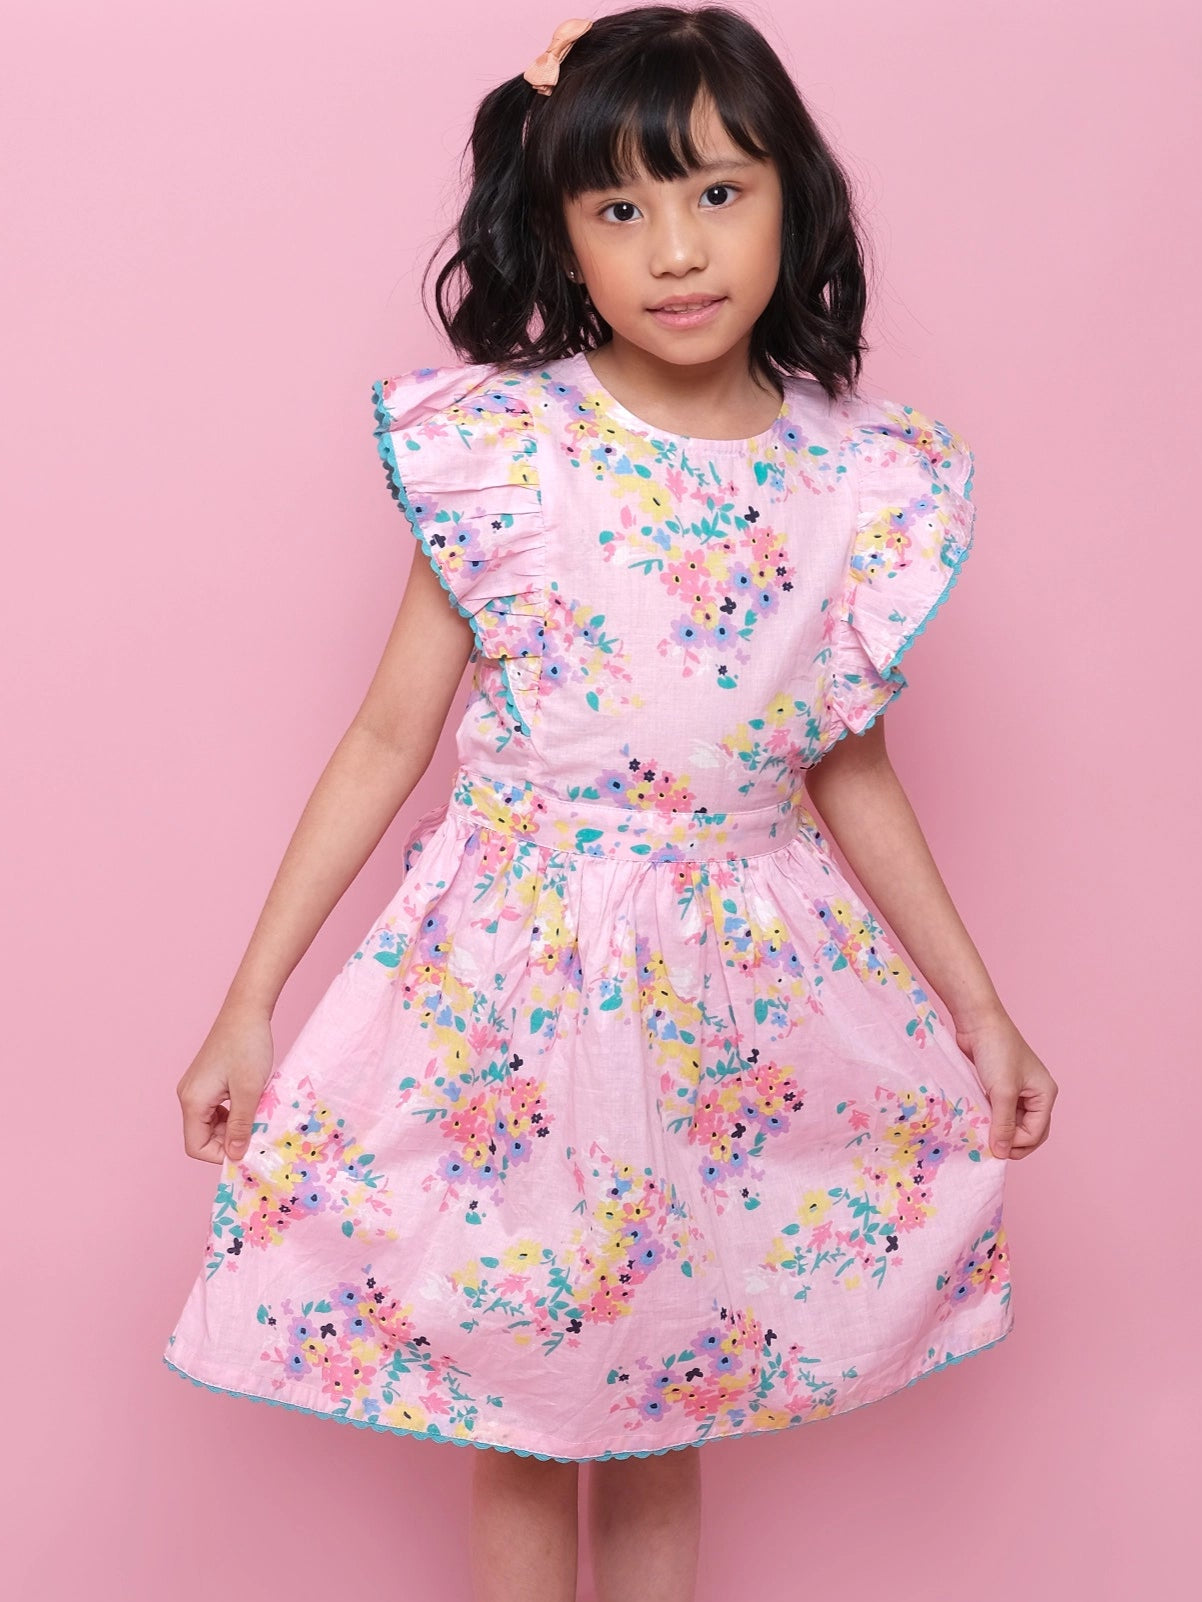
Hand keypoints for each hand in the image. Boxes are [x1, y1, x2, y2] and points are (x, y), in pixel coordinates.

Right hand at [176, 1000, 274, 1164]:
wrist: (246, 1011)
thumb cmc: (248, 1046)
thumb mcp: (249, 1091)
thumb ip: (240, 1125)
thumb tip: (235, 1156)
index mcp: (192, 1101)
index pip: (196, 1147)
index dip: (220, 1155)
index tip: (248, 1151)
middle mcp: (188, 1096)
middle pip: (203, 1136)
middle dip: (229, 1140)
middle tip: (258, 1134)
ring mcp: (196, 1088)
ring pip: (211, 1123)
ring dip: (234, 1126)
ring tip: (258, 1117)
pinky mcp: (206, 1080)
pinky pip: (216, 1109)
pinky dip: (233, 1113)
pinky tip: (252, 1104)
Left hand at [954, 1010, 1057, 1160]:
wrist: (978, 1022)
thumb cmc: (996, 1052)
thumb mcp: (1002, 1092)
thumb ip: (1003, 1124)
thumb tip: (1001, 1153)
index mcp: (1045, 1094)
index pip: (1037, 1132)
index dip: (1016, 1143)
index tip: (994, 1144)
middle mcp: (1035, 1094)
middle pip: (1029, 1131)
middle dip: (1012, 1142)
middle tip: (991, 1148)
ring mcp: (1018, 1090)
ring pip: (1013, 1123)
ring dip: (1000, 1131)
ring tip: (983, 1135)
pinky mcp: (1001, 1086)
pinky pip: (1000, 1111)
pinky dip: (992, 1119)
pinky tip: (979, 1122)